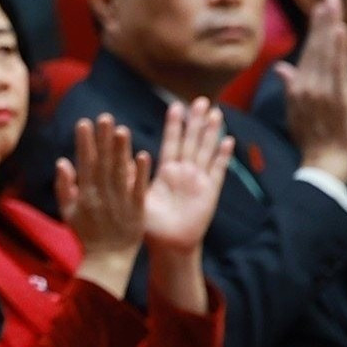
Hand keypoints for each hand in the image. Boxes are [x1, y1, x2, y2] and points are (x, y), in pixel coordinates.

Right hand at [55, 114, 148, 298]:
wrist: (107, 260)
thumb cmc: (86, 234)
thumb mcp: (68, 211)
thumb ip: (64, 186)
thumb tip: (62, 160)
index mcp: (85, 194)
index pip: (85, 163)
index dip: (84, 143)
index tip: (84, 122)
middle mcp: (102, 195)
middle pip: (103, 163)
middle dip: (103, 139)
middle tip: (104, 117)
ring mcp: (120, 202)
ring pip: (120, 172)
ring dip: (121, 151)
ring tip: (122, 129)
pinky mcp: (137, 210)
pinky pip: (139, 189)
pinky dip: (140, 173)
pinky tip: (143, 155)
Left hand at [143, 100, 231, 254]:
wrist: (169, 246)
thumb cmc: (151, 224)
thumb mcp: (138, 197)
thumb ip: (131, 178)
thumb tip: (118, 158)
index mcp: (165, 171)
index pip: (170, 142)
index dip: (174, 124)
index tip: (176, 105)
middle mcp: (183, 172)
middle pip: (191, 141)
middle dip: (196, 121)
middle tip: (202, 100)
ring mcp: (198, 180)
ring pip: (205, 151)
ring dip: (211, 132)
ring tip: (216, 112)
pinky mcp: (210, 192)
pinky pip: (218, 171)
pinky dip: (222, 156)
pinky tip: (228, 140)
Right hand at [275, 0, 346, 181]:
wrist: (324, 162)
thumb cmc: (312, 140)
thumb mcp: (296, 112)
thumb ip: (291, 86)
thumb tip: (281, 67)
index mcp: (298, 87)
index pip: (308, 52)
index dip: (314, 30)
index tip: (320, 10)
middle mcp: (306, 85)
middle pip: (314, 46)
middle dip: (322, 20)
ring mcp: (320, 90)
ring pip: (324, 52)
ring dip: (329, 26)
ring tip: (334, 4)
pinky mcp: (336, 97)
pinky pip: (336, 67)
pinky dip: (338, 47)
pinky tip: (341, 29)